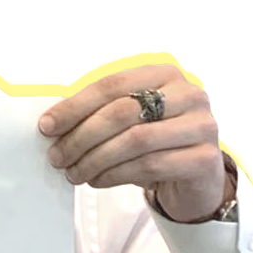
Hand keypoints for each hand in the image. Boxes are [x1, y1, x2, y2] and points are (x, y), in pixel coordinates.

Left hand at [38, 64, 228, 222]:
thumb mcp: (129, 119)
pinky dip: (115, 174)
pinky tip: (98, 179)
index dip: (74, 106)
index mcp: (164, 73)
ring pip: (134, 141)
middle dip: (81, 136)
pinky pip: (149, 166)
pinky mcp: (205, 159)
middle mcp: (188, 93)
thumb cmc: (158, 142)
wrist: (196, 176)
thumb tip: (53, 122)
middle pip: (121, 112)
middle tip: (58, 155)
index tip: (48, 126)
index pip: (111, 84)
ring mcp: (201, 125)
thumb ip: (97, 112)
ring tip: (75, 172)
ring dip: (95, 159)